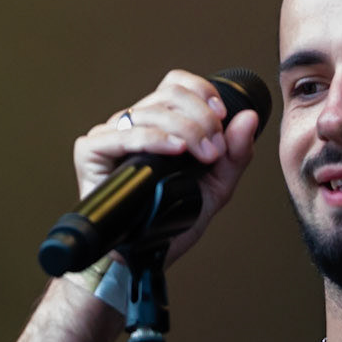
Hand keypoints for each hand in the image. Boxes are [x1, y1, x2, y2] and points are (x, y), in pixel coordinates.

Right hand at [71, 71, 258, 270]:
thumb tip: (250, 118)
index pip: (176, 84)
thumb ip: (235, 155)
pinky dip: (154, 139)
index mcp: (159, 124)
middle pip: (168, 95)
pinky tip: (175, 149)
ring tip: (204, 156)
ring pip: (150, 111)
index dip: (202, 92)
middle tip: (215, 150)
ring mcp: (111, 135)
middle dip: (201, 118)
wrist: (144, 257)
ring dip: (186, 130)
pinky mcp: (91, 151)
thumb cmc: (171, 223)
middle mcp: (133, 124)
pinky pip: (122, 134)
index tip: (222, 117)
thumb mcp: (215, 188)